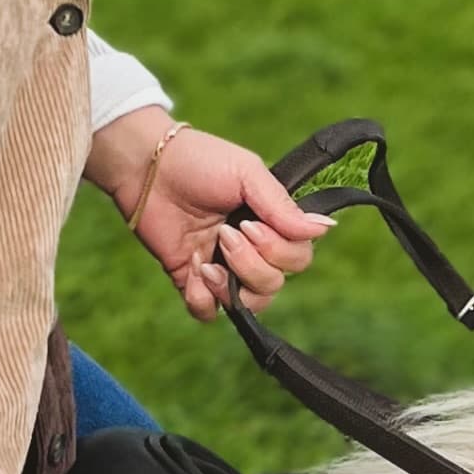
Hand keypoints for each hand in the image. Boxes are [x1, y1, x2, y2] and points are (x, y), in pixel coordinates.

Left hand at [86, 110, 326, 322]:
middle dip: (253, 264)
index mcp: (269, 222)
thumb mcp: (247, 173)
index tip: (253, 224)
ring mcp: (222, 266)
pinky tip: (191, 268)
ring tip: (206, 259)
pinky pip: (209, 312)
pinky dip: (202, 298)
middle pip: (276, 283)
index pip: (299, 257)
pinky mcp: (191, 279)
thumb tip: (326, 228)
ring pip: (250, 303)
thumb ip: (283, 206)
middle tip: (226, 233)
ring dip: (231, 285)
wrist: (146, 166)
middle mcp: (251, 248)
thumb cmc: (200, 160)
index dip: (280, 250)